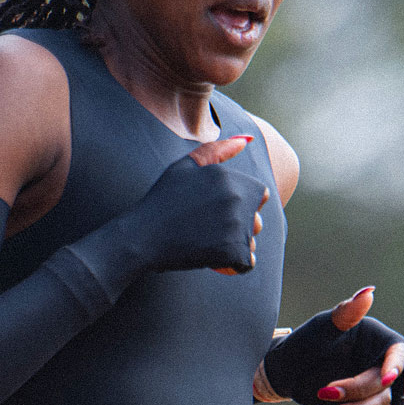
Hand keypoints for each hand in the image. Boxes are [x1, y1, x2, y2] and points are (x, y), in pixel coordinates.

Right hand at [123, 135, 268, 273]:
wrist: (143, 237)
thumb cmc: (162, 201)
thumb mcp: (184, 167)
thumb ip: (216, 150)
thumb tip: (247, 140)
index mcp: (230, 178)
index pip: (260, 194)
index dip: (243, 204)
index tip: (218, 211)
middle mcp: (237, 199)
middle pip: (256, 220)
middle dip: (238, 227)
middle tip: (206, 230)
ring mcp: (237, 225)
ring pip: (251, 242)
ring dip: (235, 247)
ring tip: (207, 244)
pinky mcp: (233, 252)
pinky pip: (246, 262)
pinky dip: (233, 265)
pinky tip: (212, 259)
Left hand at [259, 286, 403, 404]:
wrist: (290, 371)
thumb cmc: (306, 342)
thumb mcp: (322, 328)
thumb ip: (346, 313)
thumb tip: (368, 292)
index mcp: (378, 338)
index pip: (398, 351)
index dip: (395, 365)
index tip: (385, 378)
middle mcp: (383, 361)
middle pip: (384, 382)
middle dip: (356, 391)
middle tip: (324, 392)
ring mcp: (379, 385)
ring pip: (382, 403)